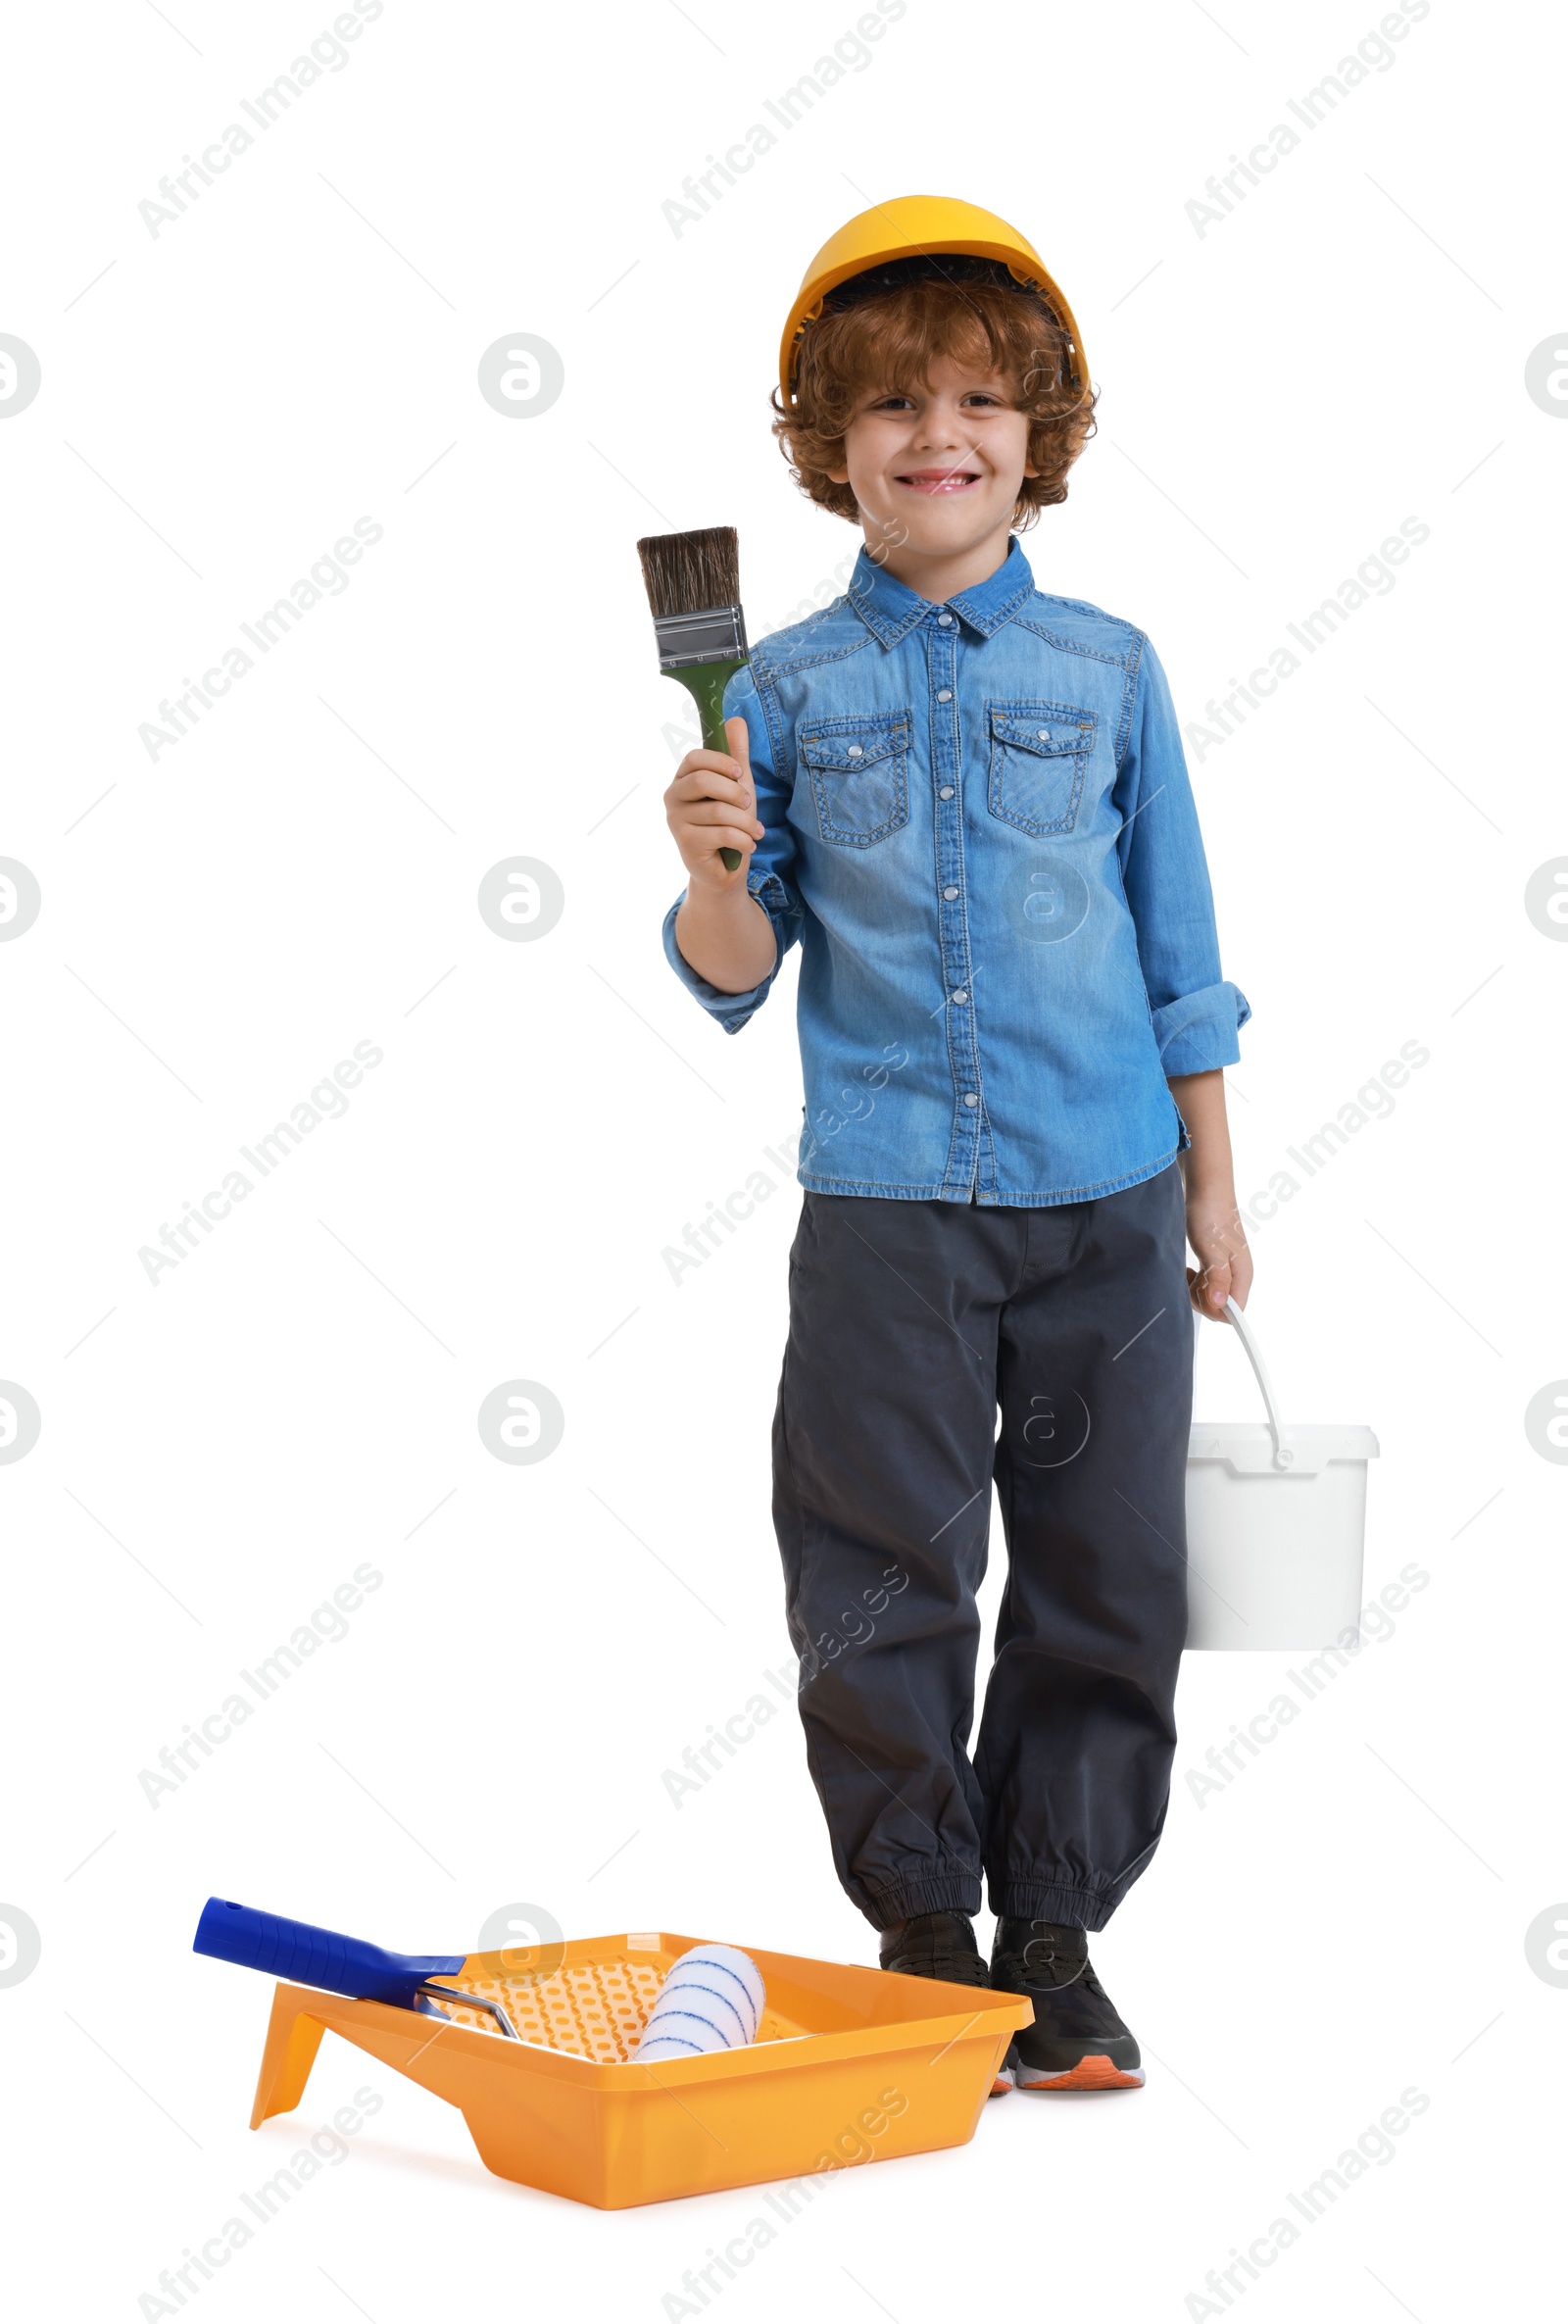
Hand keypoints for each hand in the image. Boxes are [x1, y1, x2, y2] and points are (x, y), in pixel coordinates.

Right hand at [664, 715, 763, 888]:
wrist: (725, 870)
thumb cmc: (730, 824)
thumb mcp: (738, 786)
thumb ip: (736, 755)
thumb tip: (736, 719)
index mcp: (683, 779)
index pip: (695, 758)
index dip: (720, 762)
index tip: (740, 774)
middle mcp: (673, 797)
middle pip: (703, 781)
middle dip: (735, 793)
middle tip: (749, 805)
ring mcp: (676, 821)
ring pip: (718, 811)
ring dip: (746, 822)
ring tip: (754, 832)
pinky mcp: (685, 844)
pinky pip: (722, 833)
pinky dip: (743, 839)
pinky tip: (748, 845)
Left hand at [1184, 1180, 1252, 1318]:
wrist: (1204, 1187)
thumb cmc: (1210, 1214)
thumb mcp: (1212, 1249)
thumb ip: (1218, 1278)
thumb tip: (1220, 1304)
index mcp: (1242, 1275)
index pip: (1234, 1312)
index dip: (1213, 1310)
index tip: (1197, 1293)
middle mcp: (1235, 1274)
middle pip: (1219, 1307)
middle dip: (1199, 1300)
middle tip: (1188, 1279)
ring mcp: (1224, 1268)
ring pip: (1208, 1296)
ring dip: (1192, 1290)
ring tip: (1184, 1271)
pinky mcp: (1212, 1262)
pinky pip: (1202, 1284)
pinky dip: (1190, 1281)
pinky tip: (1185, 1269)